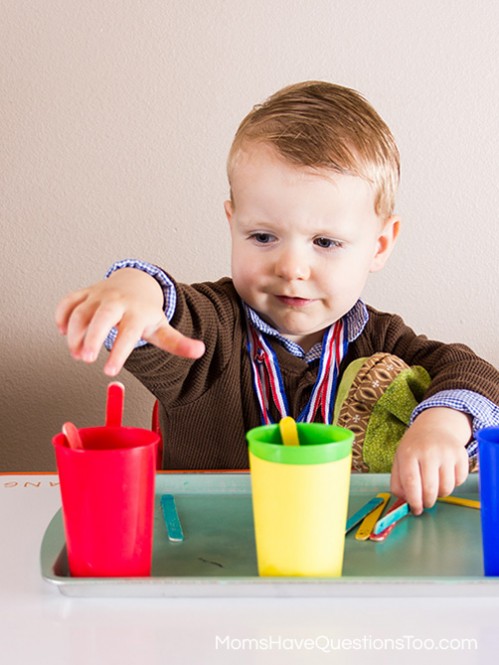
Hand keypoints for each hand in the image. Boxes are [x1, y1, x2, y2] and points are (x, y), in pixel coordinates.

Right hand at [55, 268, 204, 375]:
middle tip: (84, 359)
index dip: (119, 352)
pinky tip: (62, 332)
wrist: (136, 284)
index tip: (109, 372)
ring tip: (75, 353)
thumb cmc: (146, 312)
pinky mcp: (84, 294)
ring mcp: (98, 296)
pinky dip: (61, 316)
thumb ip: (178, 342)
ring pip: (81, 311)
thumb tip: (200, 351)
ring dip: (74, 333)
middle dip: (91, 337)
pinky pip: (68, 302)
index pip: (129, 333)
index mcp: (137, 313)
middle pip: (102, 316)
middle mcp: (117, 303)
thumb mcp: (162, 327)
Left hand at [390, 408, 470, 514]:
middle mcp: (428, 451)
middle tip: (425, 503)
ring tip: (434, 485)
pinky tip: (445, 475)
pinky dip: (453, 484)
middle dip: (427, 502)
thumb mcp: (399, 460)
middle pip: (430, 489)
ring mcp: (446, 452)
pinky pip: (459, 481)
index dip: (414, 501)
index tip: (416, 510)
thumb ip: (398, 482)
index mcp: (408, 453)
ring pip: (446, 488)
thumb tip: (405, 502)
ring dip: (440, 494)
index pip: (411, 482)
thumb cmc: (414, 448)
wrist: (434, 427)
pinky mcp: (461, 455)